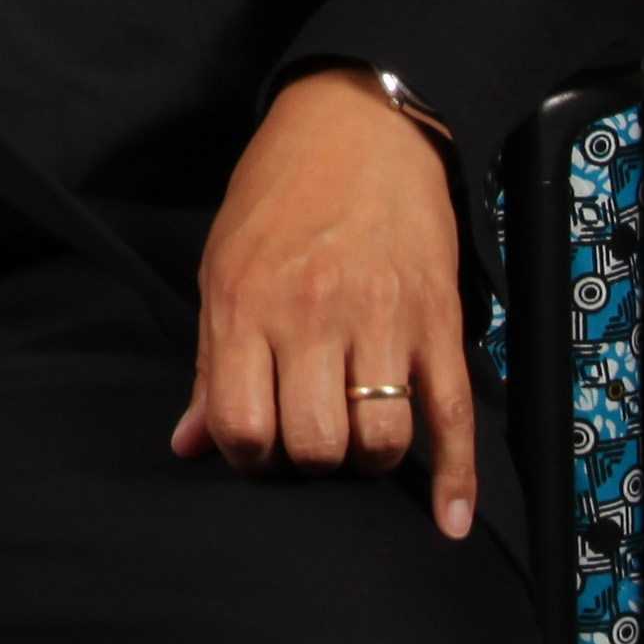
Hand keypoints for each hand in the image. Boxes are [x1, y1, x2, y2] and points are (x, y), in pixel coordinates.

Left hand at [175, 68, 473, 535]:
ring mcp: (382, 319)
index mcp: (248, 305)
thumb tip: (188, 444)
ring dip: (368, 459)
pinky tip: (447, 519)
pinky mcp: (438, 320)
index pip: (242, 426)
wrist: (359, 124)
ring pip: (380, 441)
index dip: (247, 455)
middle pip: (314, 445)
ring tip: (356, 433)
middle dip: (309, 461)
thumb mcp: (221, 267)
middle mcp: (313, 316)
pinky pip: (451, 416)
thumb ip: (208, 363)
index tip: (257, 443)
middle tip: (309, 435)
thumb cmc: (278, 194)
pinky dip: (454, 478)